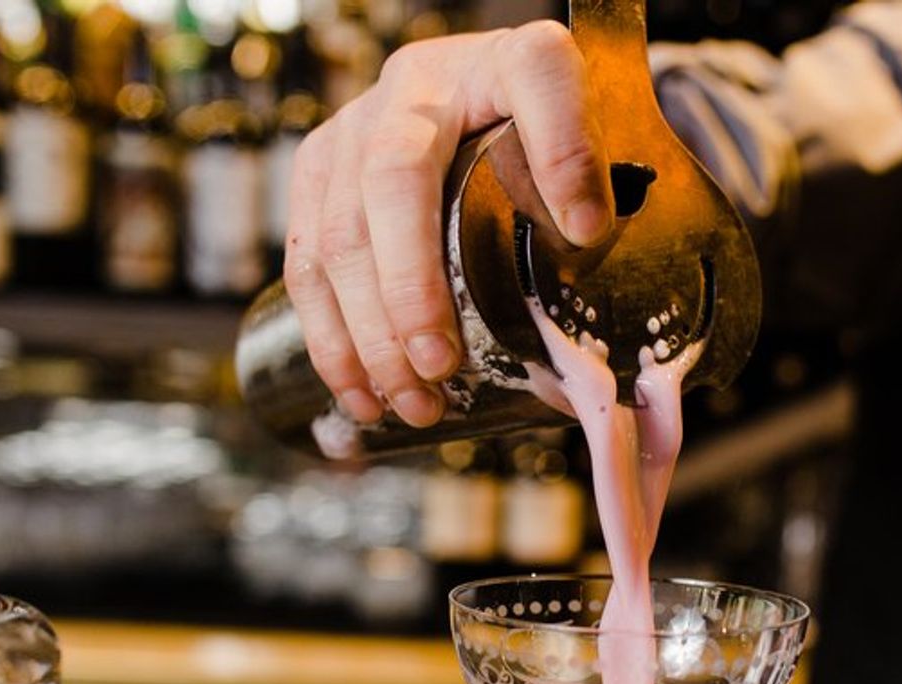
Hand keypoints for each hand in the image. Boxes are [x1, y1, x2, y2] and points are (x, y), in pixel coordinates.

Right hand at [283, 21, 614, 428]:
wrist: (480, 100)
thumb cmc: (541, 141)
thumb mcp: (590, 149)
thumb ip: (596, 186)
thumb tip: (582, 236)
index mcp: (501, 62)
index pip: (538, 78)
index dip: (562, 149)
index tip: (587, 230)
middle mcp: (415, 85)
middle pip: (392, 179)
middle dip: (409, 287)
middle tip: (442, 368)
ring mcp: (353, 128)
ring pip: (334, 232)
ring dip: (367, 334)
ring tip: (414, 402)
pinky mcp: (318, 174)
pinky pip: (304, 263)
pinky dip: (331, 340)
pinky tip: (364, 397)